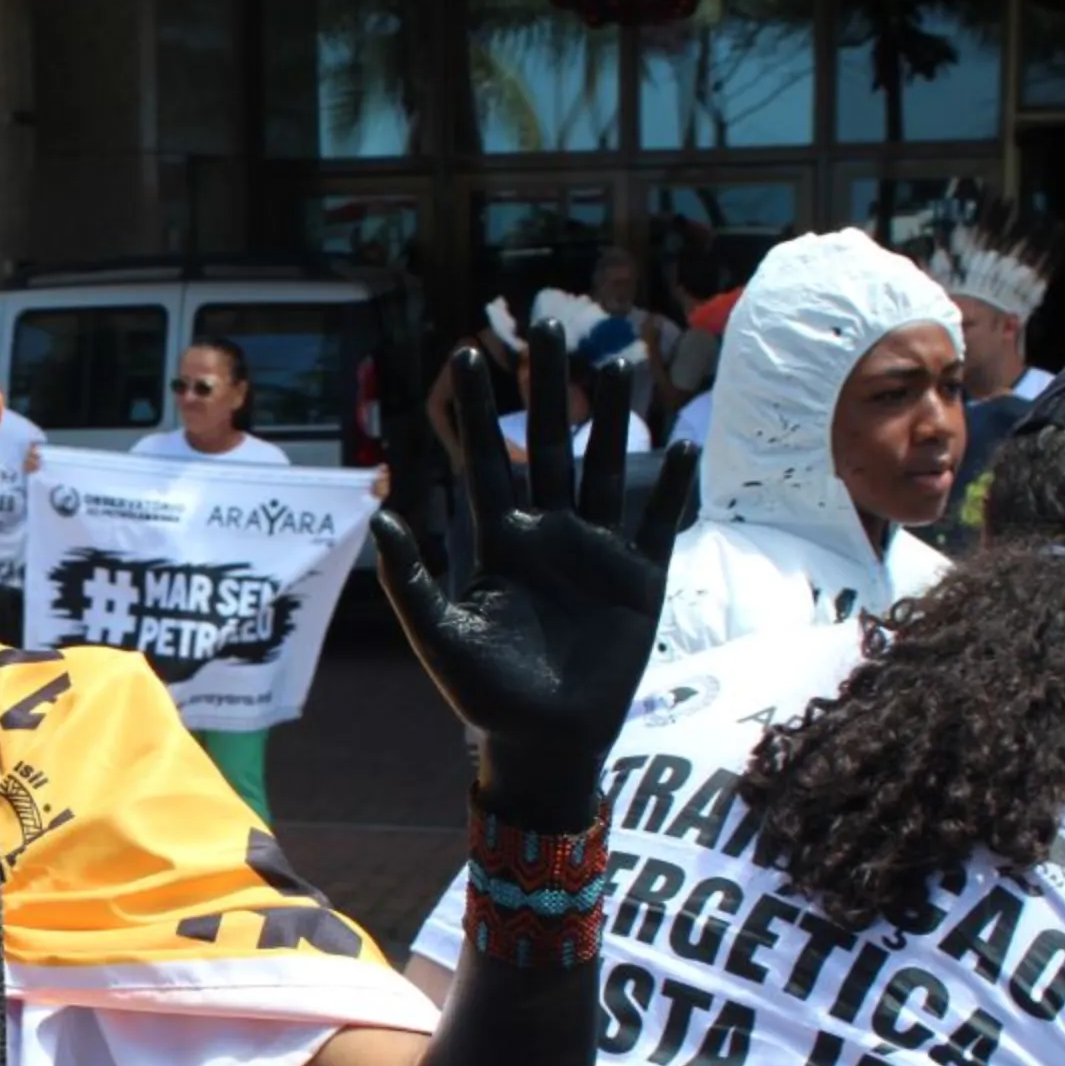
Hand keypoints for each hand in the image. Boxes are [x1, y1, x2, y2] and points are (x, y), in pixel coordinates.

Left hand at [370, 319, 696, 826]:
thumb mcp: (439, 636)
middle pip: (549, 444)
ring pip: (605, 468)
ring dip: (613, 419)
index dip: (478, 409)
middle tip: (548, 324)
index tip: (467, 354)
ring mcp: (597, 553)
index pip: (486, 460)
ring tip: (617, 364)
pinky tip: (681, 445)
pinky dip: (669, 487)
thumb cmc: (482, 694)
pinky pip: (655, 523)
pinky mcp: (640, 580)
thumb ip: (412, 579)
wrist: (542, 740)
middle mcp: (548, 534)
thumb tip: (383, 516)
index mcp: (499, 541)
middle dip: (548, 387)